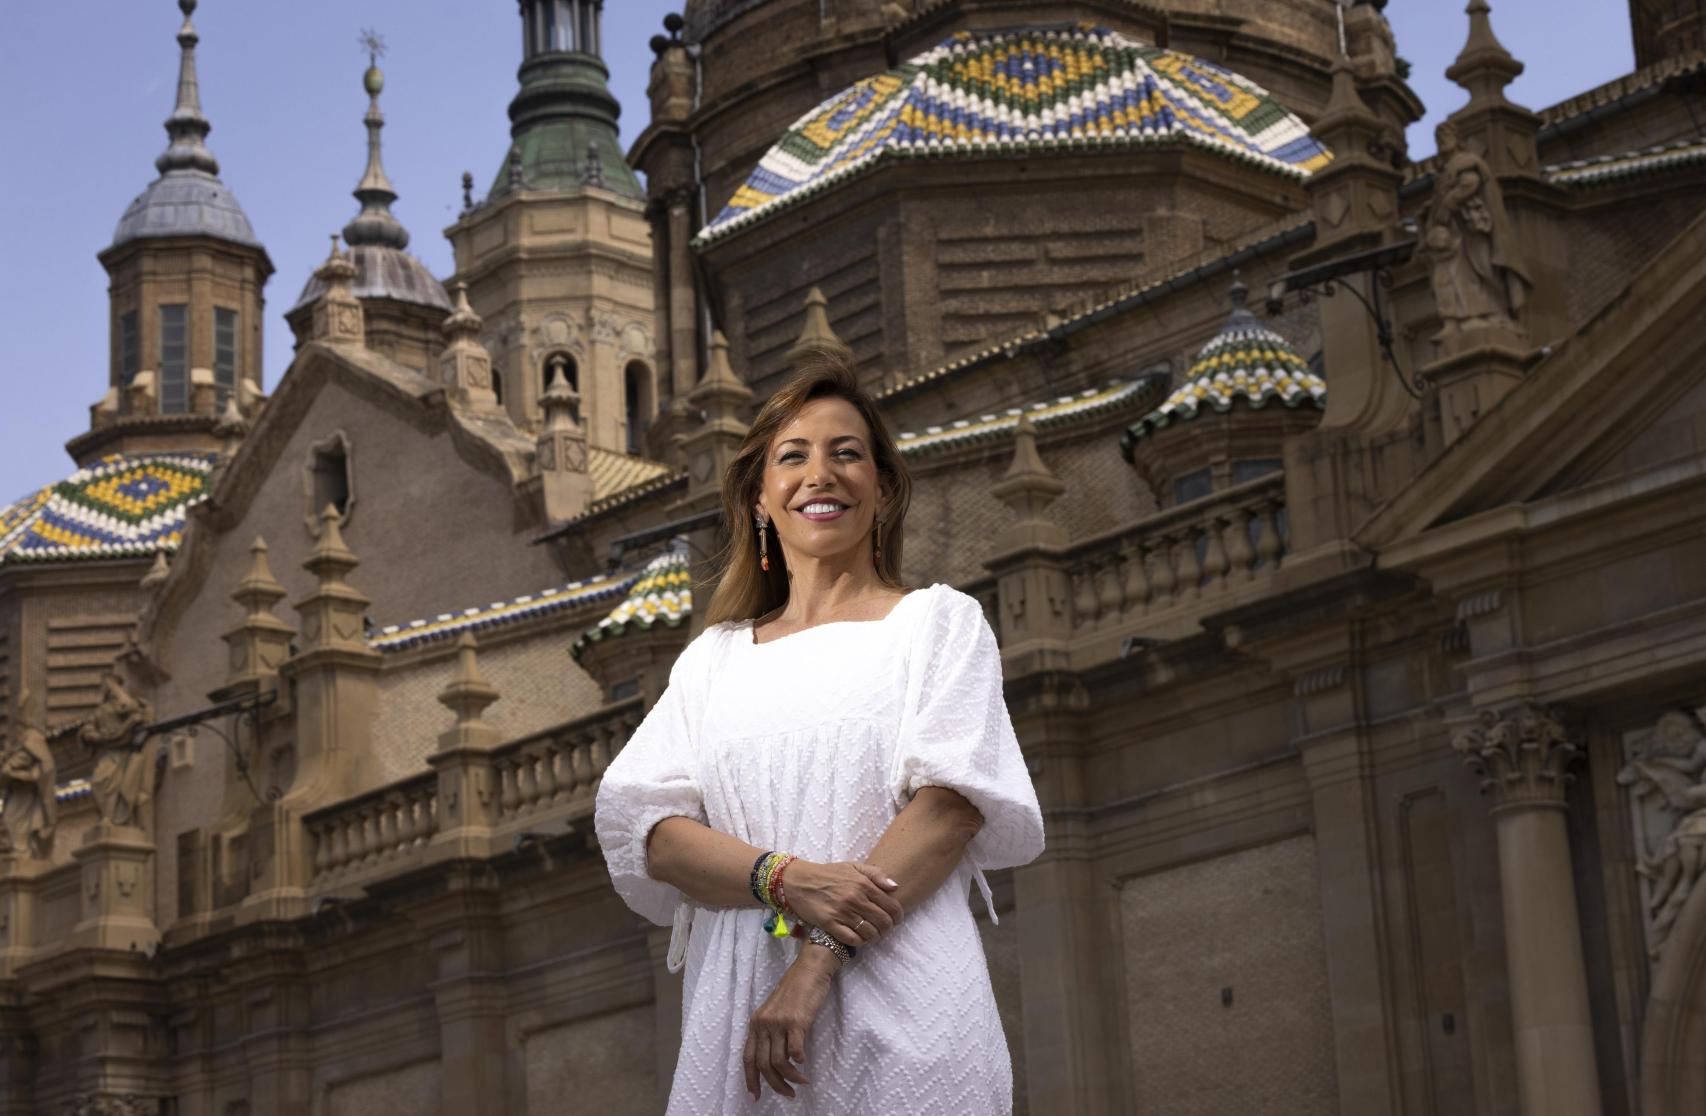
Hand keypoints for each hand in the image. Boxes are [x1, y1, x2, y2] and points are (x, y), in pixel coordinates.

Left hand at [743, 947, 837, 1100]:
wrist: (810, 969)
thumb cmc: (795, 990)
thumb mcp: (774, 1011)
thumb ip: (770, 1032)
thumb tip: (774, 1059)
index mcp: (756, 1023)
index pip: (748, 1058)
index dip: (751, 1080)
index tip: (756, 1096)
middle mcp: (764, 1024)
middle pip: (764, 1064)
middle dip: (776, 1085)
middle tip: (789, 1094)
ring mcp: (779, 1022)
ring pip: (779, 1062)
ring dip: (791, 1078)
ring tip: (803, 1081)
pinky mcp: (797, 1021)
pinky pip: (795, 1050)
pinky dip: (799, 1062)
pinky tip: (804, 1062)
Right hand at [780, 860, 901, 945]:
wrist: (799, 881)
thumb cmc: (827, 874)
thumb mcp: (852, 867)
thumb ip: (876, 874)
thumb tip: (895, 887)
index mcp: (863, 884)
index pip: (891, 906)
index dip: (897, 916)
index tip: (896, 920)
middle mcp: (855, 898)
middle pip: (883, 922)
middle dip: (887, 928)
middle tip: (883, 928)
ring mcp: (842, 912)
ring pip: (869, 932)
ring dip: (874, 936)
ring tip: (871, 933)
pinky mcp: (829, 924)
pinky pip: (852, 939)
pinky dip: (859, 941)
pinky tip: (858, 937)